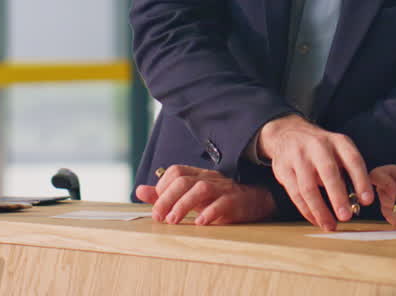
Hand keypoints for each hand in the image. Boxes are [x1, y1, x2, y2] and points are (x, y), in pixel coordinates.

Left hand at [135, 165, 275, 224]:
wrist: (256, 200)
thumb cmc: (219, 199)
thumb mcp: (191, 196)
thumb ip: (165, 194)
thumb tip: (139, 190)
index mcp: (198, 175)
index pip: (175, 172)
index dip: (162, 186)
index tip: (157, 206)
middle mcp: (209, 178)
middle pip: (183, 180)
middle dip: (166, 199)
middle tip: (159, 218)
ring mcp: (223, 188)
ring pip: (201, 188)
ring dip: (183, 205)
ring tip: (173, 221)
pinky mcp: (236, 201)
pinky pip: (223, 203)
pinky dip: (210, 213)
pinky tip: (200, 223)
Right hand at [257, 114, 371, 230]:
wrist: (288, 133)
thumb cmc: (320, 148)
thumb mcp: (337, 150)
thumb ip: (347, 172)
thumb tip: (357, 202)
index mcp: (337, 141)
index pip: (352, 160)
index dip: (361, 181)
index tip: (367, 200)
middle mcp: (317, 146)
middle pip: (328, 172)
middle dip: (338, 197)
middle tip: (346, 217)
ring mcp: (298, 156)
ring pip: (308, 187)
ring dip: (320, 210)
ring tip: (330, 225)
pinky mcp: (283, 168)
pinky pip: (295, 193)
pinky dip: (307, 210)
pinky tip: (316, 219)